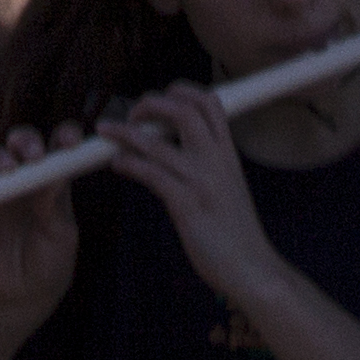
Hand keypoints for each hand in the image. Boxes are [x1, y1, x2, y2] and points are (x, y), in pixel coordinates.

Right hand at [0, 128, 78, 323]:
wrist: (22, 295)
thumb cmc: (51, 262)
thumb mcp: (60, 236)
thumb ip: (55, 205)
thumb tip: (56, 174)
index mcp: (54, 180)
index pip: (59, 146)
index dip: (66, 136)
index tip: (71, 142)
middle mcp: (26, 178)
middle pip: (23, 142)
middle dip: (26, 140)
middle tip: (33, 155)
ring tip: (7, 170)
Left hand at [97, 85, 276, 298]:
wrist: (252, 268)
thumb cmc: (237, 232)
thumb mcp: (230, 187)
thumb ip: (210, 165)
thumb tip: (180, 151)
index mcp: (227, 154)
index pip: (210, 103)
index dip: (182, 91)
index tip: (160, 98)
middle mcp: (216, 161)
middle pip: (183, 110)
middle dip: (152, 104)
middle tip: (133, 115)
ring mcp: (201, 182)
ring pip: (157, 143)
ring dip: (125, 133)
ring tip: (106, 132)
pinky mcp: (187, 206)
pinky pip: (150, 174)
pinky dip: (129, 163)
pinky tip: (118, 164)